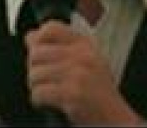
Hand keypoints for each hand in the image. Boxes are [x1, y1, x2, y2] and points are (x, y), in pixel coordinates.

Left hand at [25, 21, 146, 125]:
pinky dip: (38, 100)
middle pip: (37, 52)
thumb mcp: (85, 63)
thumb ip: (59, 48)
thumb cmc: (99, 96)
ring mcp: (78, 74)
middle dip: (34, 69)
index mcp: (86, 45)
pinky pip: (39, 92)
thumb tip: (30, 37)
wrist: (115, 119)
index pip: (51, 28)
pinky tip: (48, 103)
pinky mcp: (72, 93)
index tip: (36, 51)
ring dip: (36, 87)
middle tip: (43, 81)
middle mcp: (83, 56)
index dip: (37, 39)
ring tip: (47, 93)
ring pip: (35, 73)